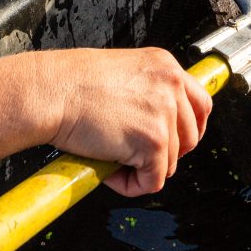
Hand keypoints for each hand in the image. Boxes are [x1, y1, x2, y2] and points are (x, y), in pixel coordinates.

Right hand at [38, 48, 212, 195]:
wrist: (50, 92)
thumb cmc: (70, 83)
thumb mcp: (122, 73)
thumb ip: (146, 92)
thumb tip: (155, 123)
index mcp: (165, 66)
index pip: (200, 104)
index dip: (189, 129)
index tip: (177, 142)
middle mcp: (171, 85)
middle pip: (191, 137)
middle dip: (165, 153)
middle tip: (134, 155)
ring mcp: (165, 113)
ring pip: (170, 162)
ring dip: (141, 168)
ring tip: (110, 156)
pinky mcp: (153, 141)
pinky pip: (153, 181)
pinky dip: (131, 184)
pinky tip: (108, 169)